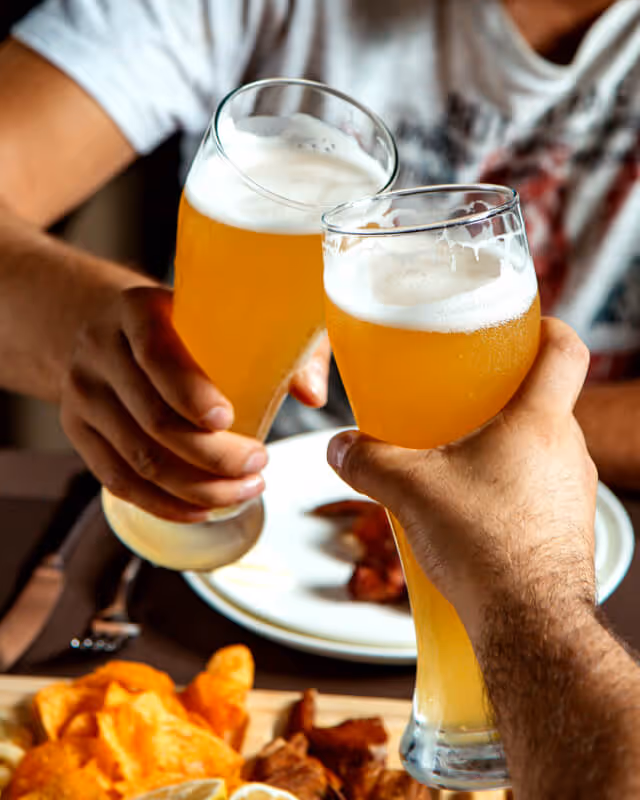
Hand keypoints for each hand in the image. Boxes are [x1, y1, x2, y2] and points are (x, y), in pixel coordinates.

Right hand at [61, 286, 330, 521]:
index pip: (157, 354)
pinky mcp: (78, 432)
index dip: (192, 392)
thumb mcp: (229, 313)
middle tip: (259, 464)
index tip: (231, 419)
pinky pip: (118, 482)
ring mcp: (82, 395)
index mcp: (137, 310)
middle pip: (152, 421)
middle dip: (213, 456)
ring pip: (138, 461)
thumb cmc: (187, 323)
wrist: (113, 327)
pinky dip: (165, 505)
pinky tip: (205, 509)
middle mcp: (100, 351)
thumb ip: (280, 342)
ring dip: (197, 489)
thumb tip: (312, 394)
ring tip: (244, 490)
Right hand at [327, 318, 597, 639]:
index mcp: (537, 421)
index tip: (523, 326)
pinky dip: (510, 485)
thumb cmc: (484, 547)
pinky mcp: (569, 526)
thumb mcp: (410, 491)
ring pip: (543, 446)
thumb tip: (339, 446)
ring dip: (504, 445)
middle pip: (546, 397)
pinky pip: (542, 487)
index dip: (546, 328)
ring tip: (459, 460)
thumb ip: (368, 459)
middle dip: (503, 394)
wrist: (530, 627)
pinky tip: (474, 507)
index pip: (565, 349)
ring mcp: (575, 491)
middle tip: (462, 398)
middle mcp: (568, 449)